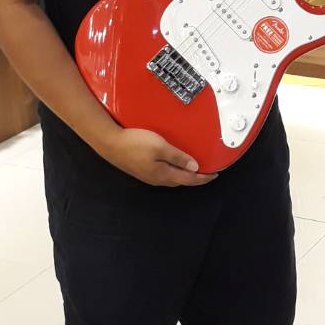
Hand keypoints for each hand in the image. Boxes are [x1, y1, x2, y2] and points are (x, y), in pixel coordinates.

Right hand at [100, 127, 217, 186]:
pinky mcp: (141, 170)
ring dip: (183, 175)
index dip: (203, 178)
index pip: (189, 179)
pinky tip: (173, 164)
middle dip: (195, 178)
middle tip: (206, 171)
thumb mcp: (160, 147)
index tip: (215, 174)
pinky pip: (163, 173)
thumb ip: (178, 157)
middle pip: (181, 181)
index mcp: (164, 175)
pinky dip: (173, 170)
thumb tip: (195, 168)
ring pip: (171, 178)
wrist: (109, 143)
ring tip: (192, 168)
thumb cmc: (135, 143)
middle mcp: (157, 179)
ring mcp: (148, 176)